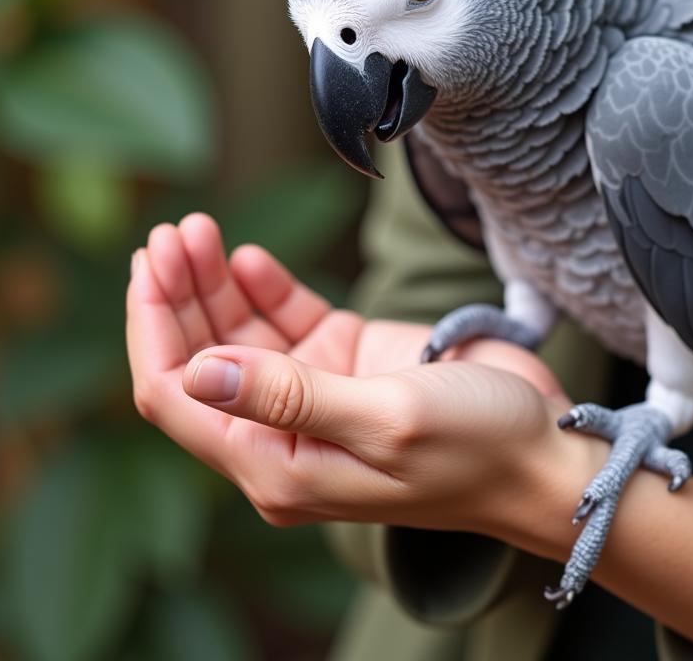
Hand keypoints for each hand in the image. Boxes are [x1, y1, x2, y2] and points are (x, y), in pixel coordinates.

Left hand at [125, 214, 590, 534]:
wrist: (542, 449)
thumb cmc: (475, 448)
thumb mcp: (385, 420)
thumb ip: (290, 398)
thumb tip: (196, 370)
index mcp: (278, 463)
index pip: (178, 395)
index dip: (154, 327)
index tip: (150, 262)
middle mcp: (284, 431)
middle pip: (201, 357)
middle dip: (179, 294)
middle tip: (174, 231)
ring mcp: (315, 393)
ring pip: (238, 334)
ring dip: (214, 283)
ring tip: (201, 229)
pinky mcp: (347, 361)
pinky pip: (288, 320)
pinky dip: (265, 288)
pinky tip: (250, 259)